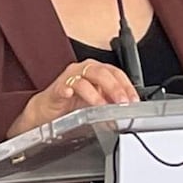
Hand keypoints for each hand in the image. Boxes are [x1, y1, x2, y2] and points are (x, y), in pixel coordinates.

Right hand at [7, 60, 138, 137]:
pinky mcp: (57, 88)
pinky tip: (70, 95)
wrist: (48, 110)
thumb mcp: (98, 102)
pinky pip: (63, 87)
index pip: (116, 73)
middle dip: (114, 88)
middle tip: (121, 103)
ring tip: (102, 106)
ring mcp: (69, 78)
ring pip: (84, 79)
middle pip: (102, 73)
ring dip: (95, 94)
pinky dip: (67, 90)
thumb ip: (112, 102)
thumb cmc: (73, 103)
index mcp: (96, 71)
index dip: (127, 86)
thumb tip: (129, 111)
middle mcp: (84, 71)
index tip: (133, 100)